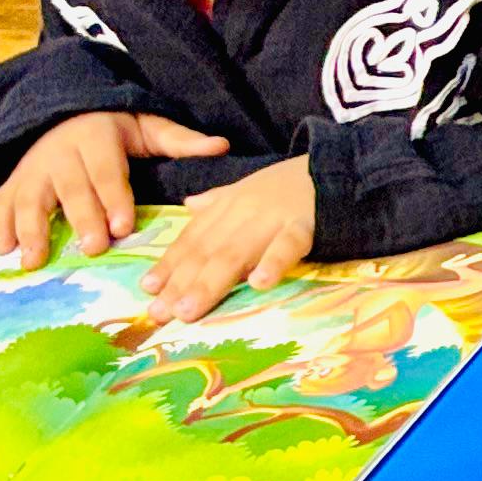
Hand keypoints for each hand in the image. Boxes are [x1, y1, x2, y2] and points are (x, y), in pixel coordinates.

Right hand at [0, 110, 230, 265]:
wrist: (67, 112)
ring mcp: (34, 167)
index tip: (123, 226)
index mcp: (97, 138)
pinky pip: (3, 201)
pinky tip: (2, 249)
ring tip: (33, 259)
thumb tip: (221, 146)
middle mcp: (61, 152)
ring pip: (30, 197)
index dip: (113, 198)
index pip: (107, 170)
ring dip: (31, 228)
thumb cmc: (118, 130)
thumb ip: (181, 140)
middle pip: (71, 187)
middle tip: (93, 248)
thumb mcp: (149, 127)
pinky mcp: (16, 179)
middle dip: (81, 218)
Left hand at [139, 157, 315, 324]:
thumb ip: (217, 201)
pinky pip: (286, 246)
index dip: (169, 264)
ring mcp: (271, 220)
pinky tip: (259, 284)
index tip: (148, 290)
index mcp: (227, 207)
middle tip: (161, 314)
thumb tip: (188, 205)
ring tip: (190, 310)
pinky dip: (273, 263)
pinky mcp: (303, 226)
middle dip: (180, 283)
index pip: (192, 238)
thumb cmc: (289, 184)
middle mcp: (241, 214)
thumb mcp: (247, 187)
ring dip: (209, 283)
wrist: (333, 166)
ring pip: (235, 253)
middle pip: (206, 252)